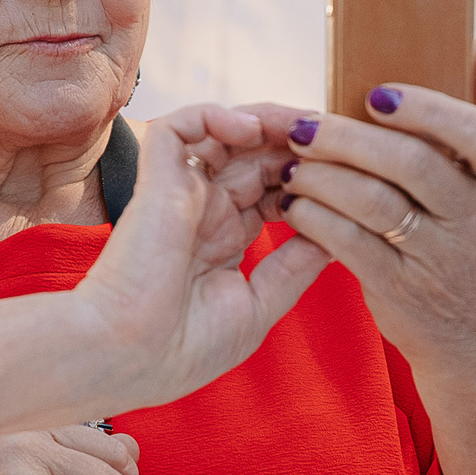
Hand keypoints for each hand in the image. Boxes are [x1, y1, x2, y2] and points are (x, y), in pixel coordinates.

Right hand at [76, 105, 328, 411]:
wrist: (126, 357)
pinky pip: (183, 127)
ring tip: (304, 124)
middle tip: (338, 137)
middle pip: (258, 157)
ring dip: (269, 122)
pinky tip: (252, 131)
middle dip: (298, 144)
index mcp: (224, 240)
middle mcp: (205, 211)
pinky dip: (217, 117)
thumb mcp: (258, 306)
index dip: (310, 176)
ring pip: (226, 133)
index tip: (348, 175)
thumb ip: (294, 266)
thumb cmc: (183, 348)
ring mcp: (181, 193)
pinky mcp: (157, 178)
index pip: (274, 190)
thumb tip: (338, 236)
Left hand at [267, 40, 475, 368]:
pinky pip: (350, 246)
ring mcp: (440, 257)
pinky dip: (317, 220)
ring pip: (374, 204)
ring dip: (323, 177)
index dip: (427, 110)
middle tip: (304, 125)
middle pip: (412, 165)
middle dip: (349, 139)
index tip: (377, 92)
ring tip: (291, 161)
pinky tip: (295, 203)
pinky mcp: (401, 290)